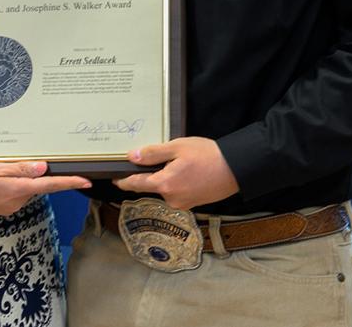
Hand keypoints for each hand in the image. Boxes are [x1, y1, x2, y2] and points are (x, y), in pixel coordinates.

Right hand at [0, 161, 89, 215]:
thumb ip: (19, 168)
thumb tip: (43, 169)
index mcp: (16, 191)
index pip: (49, 186)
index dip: (69, 183)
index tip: (87, 181)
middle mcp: (16, 202)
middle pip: (37, 185)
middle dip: (35, 173)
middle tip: (19, 158)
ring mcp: (8, 207)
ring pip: (25, 188)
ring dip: (20, 177)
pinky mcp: (1, 207)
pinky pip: (14, 192)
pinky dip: (11, 183)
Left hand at [112, 137, 238, 209]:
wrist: (235, 169)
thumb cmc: (208, 156)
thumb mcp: (177, 147)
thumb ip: (153, 154)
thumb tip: (132, 157)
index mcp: (165, 184)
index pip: (136, 184)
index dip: (124, 181)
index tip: (115, 179)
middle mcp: (171, 199)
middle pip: (151, 186)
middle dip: (151, 174)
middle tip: (155, 158)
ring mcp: (183, 203)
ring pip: (165, 189)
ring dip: (165, 177)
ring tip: (178, 162)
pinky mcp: (192, 203)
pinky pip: (177, 192)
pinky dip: (176, 182)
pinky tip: (187, 171)